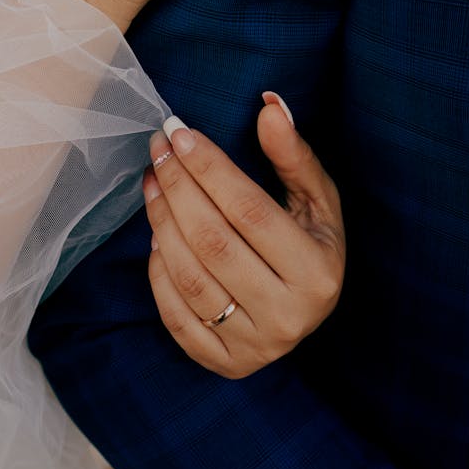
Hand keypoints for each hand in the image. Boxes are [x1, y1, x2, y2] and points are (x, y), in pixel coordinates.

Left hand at [143, 94, 344, 377]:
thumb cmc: (311, 244)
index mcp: (317, 272)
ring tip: (151, 183)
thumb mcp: (316, 200)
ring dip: (161, 223)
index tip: (178, 133)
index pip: (249, 211)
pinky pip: (175, 315)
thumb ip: (293, 154)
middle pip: (212, 242)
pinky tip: (157, 234)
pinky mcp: (224, 363)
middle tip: (157, 152)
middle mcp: (289, 315)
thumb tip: (269, 105)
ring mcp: (254, 345)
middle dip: (177, 189)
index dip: (209, 168)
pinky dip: (158, 271)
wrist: (307, 312)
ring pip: (189, 278)